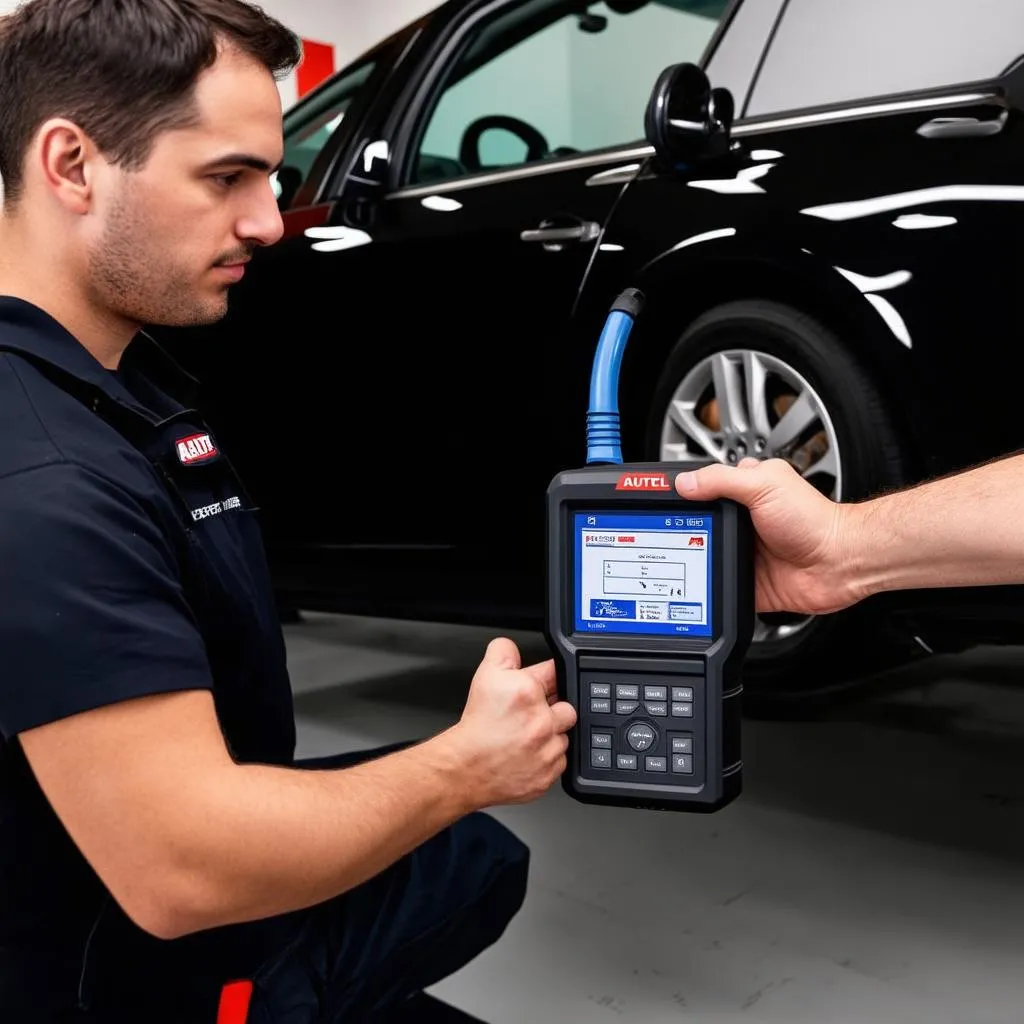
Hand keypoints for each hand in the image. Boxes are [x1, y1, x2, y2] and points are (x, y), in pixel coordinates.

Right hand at [447, 637, 576, 808]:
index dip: (551, 678)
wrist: (466, 767)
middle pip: (568, 708)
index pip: (557, 673)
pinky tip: (528, 754)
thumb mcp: (484, 676)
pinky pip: (560, 762)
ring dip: (550, 736)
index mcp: (528, 692)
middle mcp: (542, 721)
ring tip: (526, 737)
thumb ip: (502, 653)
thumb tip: (511, 646)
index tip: (546, 684)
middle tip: (531, 716)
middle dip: (553, 710)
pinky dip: (547, 759)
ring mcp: (547, 749)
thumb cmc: (476, 726)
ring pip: (564, 737)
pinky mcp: (549, 773)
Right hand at [676, 458, 859, 614]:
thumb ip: (722, 480)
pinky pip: (718, 586)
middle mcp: (742, 522)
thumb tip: (685, 483)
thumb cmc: (815, 521)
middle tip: (667, 530)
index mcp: (745, 492)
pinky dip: (708, 587)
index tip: (660, 498)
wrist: (838, 564)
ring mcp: (743, 553)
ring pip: (703, 555)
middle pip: (698, 524)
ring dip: (695, 558)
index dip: (684, 492)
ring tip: (682, 556)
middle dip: (683, 529)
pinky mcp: (745, 582)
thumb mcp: (764, 485)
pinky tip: (702, 581)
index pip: (703, 488)